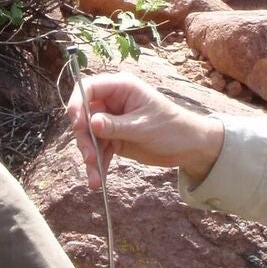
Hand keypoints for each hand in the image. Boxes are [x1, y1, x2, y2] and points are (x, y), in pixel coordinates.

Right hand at [65, 72, 223, 188]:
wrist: (188, 147)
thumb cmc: (171, 128)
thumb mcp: (143, 127)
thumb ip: (115, 126)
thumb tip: (91, 123)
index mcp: (121, 87)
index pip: (88, 88)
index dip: (77, 104)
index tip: (78, 126)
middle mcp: (112, 101)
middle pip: (84, 115)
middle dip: (84, 138)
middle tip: (89, 158)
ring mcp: (111, 120)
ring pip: (89, 135)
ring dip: (89, 156)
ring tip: (94, 178)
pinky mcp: (113, 137)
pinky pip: (98, 149)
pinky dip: (97, 164)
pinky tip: (98, 179)